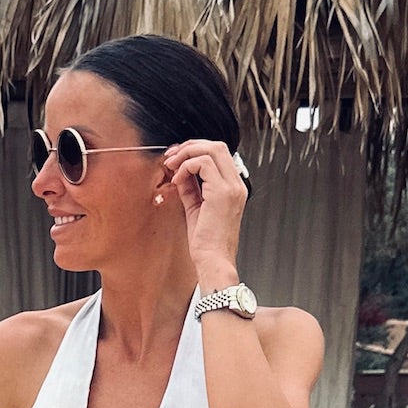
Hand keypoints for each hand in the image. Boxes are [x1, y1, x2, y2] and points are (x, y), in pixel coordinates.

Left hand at [162, 140, 246, 282]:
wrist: (213, 261)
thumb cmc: (207, 243)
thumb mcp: (195, 208)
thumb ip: (191, 188)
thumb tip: (180, 173)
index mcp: (233, 188)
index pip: (218, 154)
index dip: (195, 150)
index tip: (176, 159)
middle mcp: (236, 185)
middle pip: (217, 145)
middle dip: (190, 146)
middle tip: (171, 157)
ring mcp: (232, 187)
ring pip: (211, 149)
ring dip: (186, 154)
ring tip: (171, 166)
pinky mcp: (222, 192)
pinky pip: (203, 163)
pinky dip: (186, 166)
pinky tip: (177, 180)